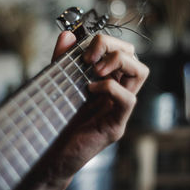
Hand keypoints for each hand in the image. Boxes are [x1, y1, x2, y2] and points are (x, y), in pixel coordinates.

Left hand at [19, 31, 148, 189]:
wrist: (48, 154)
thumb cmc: (54, 118)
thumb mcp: (58, 82)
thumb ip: (63, 59)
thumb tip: (68, 34)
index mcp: (106, 82)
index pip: (122, 51)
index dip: (107, 43)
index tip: (84, 51)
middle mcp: (116, 93)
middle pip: (134, 57)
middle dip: (114, 47)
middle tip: (90, 58)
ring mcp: (118, 110)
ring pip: (140, 73)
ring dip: (118, 62)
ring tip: (95, 70)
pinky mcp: (115, 126)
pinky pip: (128, 100)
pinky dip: (111, 87)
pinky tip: (90, 88)